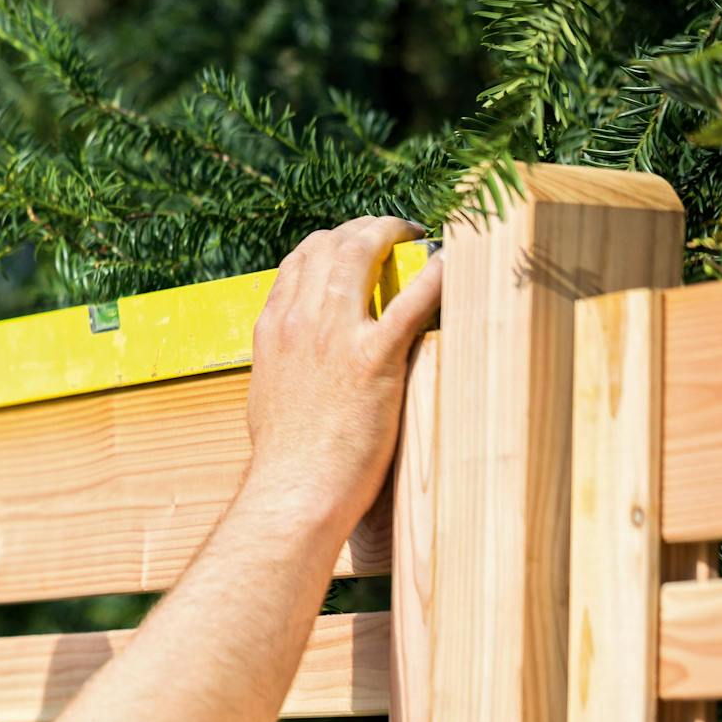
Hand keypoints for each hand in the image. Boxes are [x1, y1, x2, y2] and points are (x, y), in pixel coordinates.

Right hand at [244, 216, 443, 536]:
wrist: (293, 492)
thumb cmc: (285, 460)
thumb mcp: (268, 397)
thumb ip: (284, 366)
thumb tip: (298, 362)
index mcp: (273, 330)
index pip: (299, 260)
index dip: (332, 243)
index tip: (357, 246)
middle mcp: (299, 322)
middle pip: (331, 244)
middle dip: (366, 229)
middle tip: (395, 234)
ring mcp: (334, 336)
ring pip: (361, 252)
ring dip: (394, 234)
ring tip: (419, 238)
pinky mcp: (374, 359)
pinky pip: (412, 299)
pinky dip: (436, 275)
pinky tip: (453, 266)